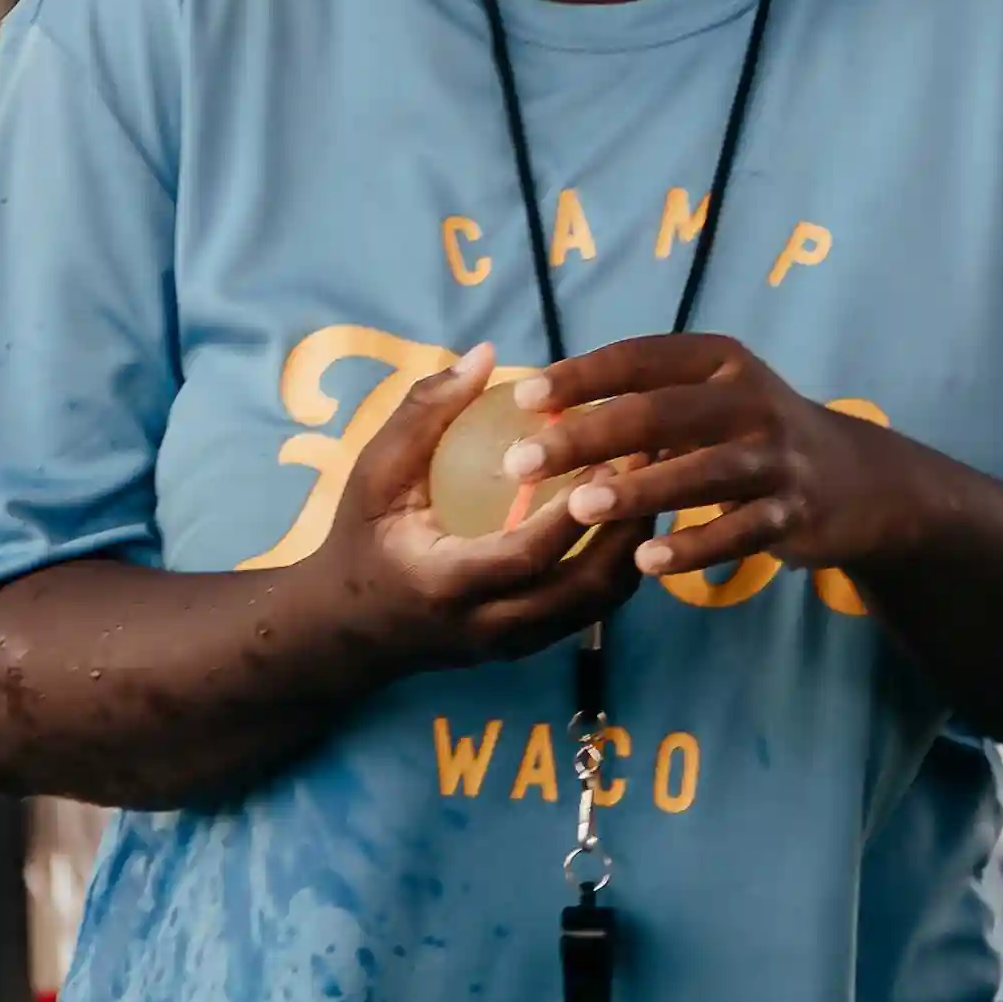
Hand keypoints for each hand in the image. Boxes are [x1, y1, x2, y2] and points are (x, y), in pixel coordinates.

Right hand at [305, 345, 637, 669]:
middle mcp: (488, 624)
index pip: (525, 556)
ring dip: (632, 548)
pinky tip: (628, 517)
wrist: (348, 630)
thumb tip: (484, 353)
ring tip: (653, 486)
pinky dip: (616, 566)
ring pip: (598, 607)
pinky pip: (590, 611)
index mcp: (445, 582)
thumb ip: (423, 412)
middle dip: (628, 531)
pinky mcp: (529, 647)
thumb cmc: (360, 540)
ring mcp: (514, 644)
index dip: (571, 514)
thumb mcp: (375, 473)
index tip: (608, 461)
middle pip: (582, 591)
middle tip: (654, 466)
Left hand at [503, 334, 939, 588]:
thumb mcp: (709, 395)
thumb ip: (641, 397)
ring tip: (578, 507)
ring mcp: (777, 458)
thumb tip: (540, 408)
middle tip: (522, 462)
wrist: (853, 479)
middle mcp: (751, 400)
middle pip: (661, 413)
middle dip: (587, 436)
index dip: (582, 375)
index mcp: (720, 360)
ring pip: (701, 472)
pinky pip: (738, 532)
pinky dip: (692, 548)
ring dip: (637, 491)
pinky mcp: (793, 512)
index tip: (523, 397)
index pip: (642, 358)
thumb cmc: (749, 433)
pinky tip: (645, 563)